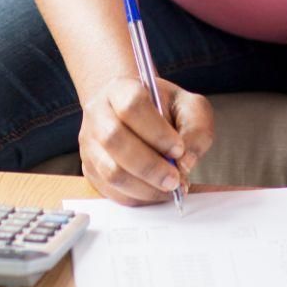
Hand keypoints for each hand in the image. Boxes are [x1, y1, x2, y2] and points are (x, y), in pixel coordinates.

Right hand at [78, 72, 213, 205]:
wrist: (133, 111)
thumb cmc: (164, 108)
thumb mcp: (189, 106)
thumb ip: (196, 129)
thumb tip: (185, 162)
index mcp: (120, 89)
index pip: (132, 106)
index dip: (157, 132)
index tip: (178, 148)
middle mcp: (98, 114)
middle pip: (115, 140)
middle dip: (150, 166)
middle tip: (176, 179)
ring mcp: (90, 143)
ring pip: (111, 171)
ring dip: (145, 187)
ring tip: (170, 188)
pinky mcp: (90, 170)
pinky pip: (112, 191)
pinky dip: (138, 198)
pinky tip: (156, 191)